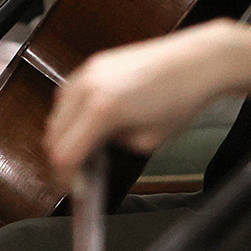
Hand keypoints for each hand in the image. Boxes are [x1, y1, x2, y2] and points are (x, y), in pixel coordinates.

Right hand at [46, 22, 250, 174]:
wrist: (197, 62)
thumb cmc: (181, 98)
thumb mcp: (148, 141)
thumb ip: (114, 147)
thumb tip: (96, 148)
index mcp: (101, 109)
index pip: (65, 153)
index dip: (67, 178)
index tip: (76, 188)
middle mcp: (87, 87)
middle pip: (53, 135)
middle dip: (62, 159)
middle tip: (78, 176)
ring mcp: (88, 71)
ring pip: (56, 114)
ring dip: (63, 136)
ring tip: (85, 150)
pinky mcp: (94, 63)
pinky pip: (68, 95)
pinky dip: (70, 114)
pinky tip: (87, 125)